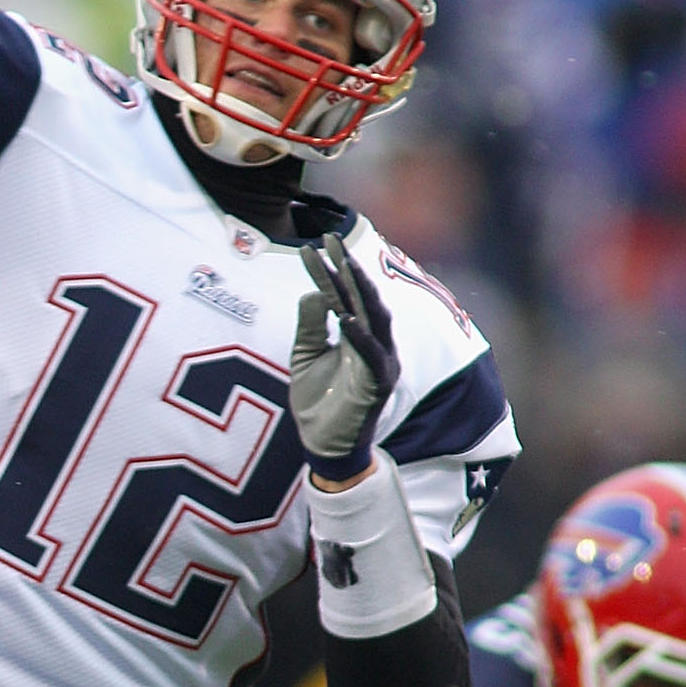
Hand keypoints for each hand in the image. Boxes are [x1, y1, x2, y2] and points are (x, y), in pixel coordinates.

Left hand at [290, 236, 398, 482]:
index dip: (329, 270)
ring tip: (343, 265)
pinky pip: (371, 354)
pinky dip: (359, 335)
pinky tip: (345, 317)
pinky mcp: (378, 383)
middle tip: (330, 240)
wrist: (325, 446)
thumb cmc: (319, 400)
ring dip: (358, 290)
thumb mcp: (305, 356)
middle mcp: (374, 342)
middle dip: (349, 267)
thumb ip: (311, 325)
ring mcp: (380, 361)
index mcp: (358, 333)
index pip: (343, 294)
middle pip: (362, 297)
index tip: (313, 244)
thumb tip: (314, 291)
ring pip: (373, 317)